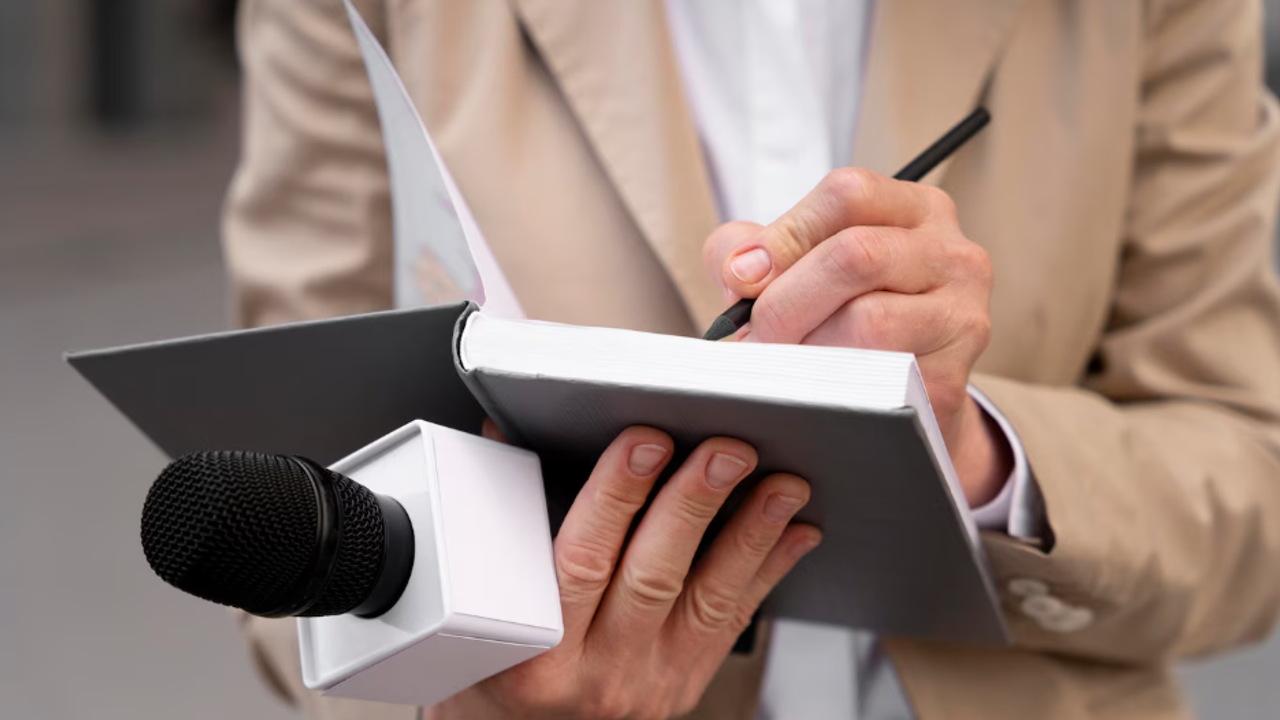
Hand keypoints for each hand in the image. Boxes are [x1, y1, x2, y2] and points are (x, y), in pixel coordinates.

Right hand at [431, 425, 820, 719]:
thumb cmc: (498, 662)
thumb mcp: (484, 600)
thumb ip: (508, 513)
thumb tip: (508, 428)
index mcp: (536, 651)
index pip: (581, 560)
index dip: (616, 496)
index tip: (645, 442)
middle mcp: (596, 672)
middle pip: (653, 576)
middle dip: (695, 504)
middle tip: (726, 453)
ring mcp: (646, 683)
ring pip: (706, 600)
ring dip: (750, 535)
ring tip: (780, 487)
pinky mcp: (684, 685)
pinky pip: (731, 622)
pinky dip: (766, 571)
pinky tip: (793, 532)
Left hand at [703, 168, 1010, 505]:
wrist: (897, 395)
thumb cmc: (840, 316)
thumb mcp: (799, 264)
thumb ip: (751, 247)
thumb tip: (743, 268)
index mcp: (916, 210)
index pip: (848, 193)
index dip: (786, 235)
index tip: (744, 277)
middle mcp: (953, 255)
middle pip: (857, 255)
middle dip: (787, 300)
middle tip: (754, 335)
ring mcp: (961, 318)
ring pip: (870, 320)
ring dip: (808, 347)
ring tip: (783, 362)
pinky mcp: (951, 380)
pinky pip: (878, 378)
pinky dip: (831, 384)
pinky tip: (814, 388)